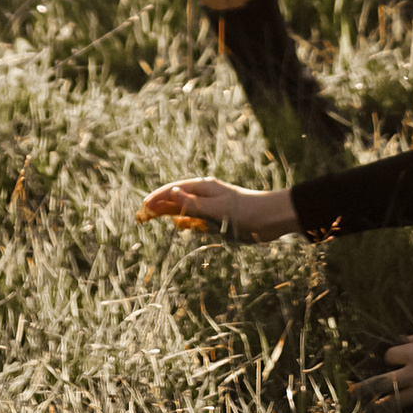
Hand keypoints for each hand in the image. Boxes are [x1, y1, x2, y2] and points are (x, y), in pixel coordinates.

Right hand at [139, 177, 297, 242]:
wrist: (271, 219)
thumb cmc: (246, 211)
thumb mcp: (217, 209)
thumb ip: (194, 204)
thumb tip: (171, 193)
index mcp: (203, 187)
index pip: (173, 190)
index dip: (157, 198)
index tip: (143, 206)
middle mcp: (205, 195)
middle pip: (176, 198)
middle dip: (158, 205)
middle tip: (140, 215)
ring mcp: (210, 206)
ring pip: (184, 209)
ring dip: (168, 213)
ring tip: (152, 218)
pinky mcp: (218, 218)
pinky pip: (196, 219)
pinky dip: (184, 221)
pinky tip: (178, 225)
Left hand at [365, 332, 412, 412]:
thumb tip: (404, 337)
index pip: (389, 356)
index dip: (389, 359)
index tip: (390, 362)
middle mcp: (412, 373)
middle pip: (381, 381)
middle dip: (364, 387)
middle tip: (351, 391)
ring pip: (393, 401)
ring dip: (382, 405)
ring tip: (372, 409)